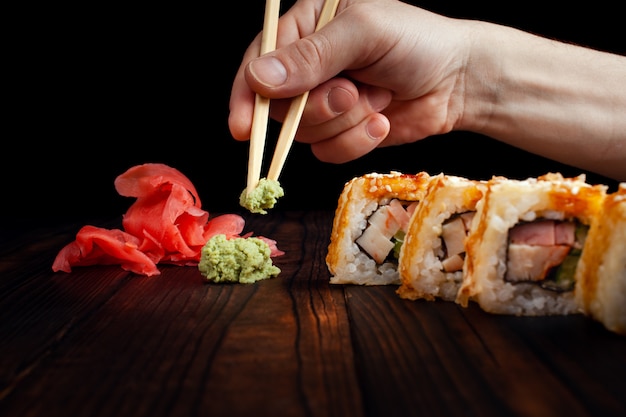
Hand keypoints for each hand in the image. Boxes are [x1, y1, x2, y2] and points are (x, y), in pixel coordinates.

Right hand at [228, 0, 472, 162]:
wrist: (459, 82)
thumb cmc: (417, 43)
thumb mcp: (364, 34)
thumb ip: (311, 56)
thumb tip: (258, 80)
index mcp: (307, 27)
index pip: (259, 62)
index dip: (246, 96)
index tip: (243, 127)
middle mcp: (310, 67)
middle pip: (280, 106)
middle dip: (318, 107)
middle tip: (351, 93)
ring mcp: (326, 102)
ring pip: (306, 133)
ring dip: (345, 121)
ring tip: (377, 98)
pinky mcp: (343, 132)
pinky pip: (329, 152)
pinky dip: (357, 141)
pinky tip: (382, 119)